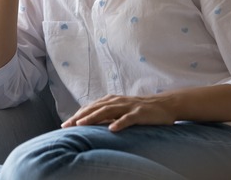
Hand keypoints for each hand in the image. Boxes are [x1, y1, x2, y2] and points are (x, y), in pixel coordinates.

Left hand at [61, 94, 176, 131]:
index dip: (78, 115)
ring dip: (93, 117)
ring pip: (108, 111)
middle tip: (67, 125)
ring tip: (82, 125)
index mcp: (112, 100)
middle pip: (95, 108)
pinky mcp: (139, 113)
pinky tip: (112, 129)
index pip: (91, 107)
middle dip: (80, 116)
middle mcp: (117, 101)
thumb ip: (107, 115)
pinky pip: (128, 118)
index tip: (65, 124)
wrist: (164, 105)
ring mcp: (128, 106)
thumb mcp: (121, 110)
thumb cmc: (141, 110)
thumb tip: (91, 123)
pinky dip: (119, 123)